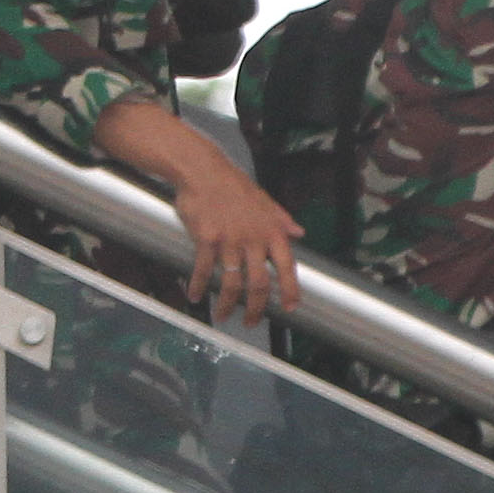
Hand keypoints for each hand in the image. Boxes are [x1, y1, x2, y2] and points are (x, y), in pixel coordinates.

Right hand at [167, 150, 302, 326]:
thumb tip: (299, 232)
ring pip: (231, 283)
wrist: (202, 170)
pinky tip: (194, 295)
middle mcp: (253, 239)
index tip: (290, 307)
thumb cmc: (232, 184)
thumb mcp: (264, 199)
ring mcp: (229, 240)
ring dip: (226, 304)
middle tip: (250, 322)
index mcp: (271, 230)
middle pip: (258, 284)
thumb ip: (281, 219)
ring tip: (221, 315)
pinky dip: (198, 286)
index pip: (286, 267)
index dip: (290, 290)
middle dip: (255, 309)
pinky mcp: (206, 239)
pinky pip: (204, 270)